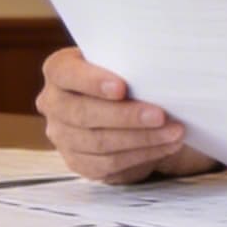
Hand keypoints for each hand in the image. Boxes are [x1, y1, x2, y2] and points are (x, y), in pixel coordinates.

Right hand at [34, 47, 215, 182]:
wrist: (120, 108)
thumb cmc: (123, 76)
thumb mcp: (120, 62)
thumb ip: (127, 63)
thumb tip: (157, 70)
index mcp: (59, 70)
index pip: (66, 73)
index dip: (92, 81)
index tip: (122, 88)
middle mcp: (53, 103)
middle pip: (84, 114)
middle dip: (126, 116)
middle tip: (160, 115)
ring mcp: (62, 136)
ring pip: (99, 142)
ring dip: (142, 139)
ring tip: (173, 132)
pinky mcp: (78, 162)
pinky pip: (109, 163)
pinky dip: (141, 155)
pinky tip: (165, 146)